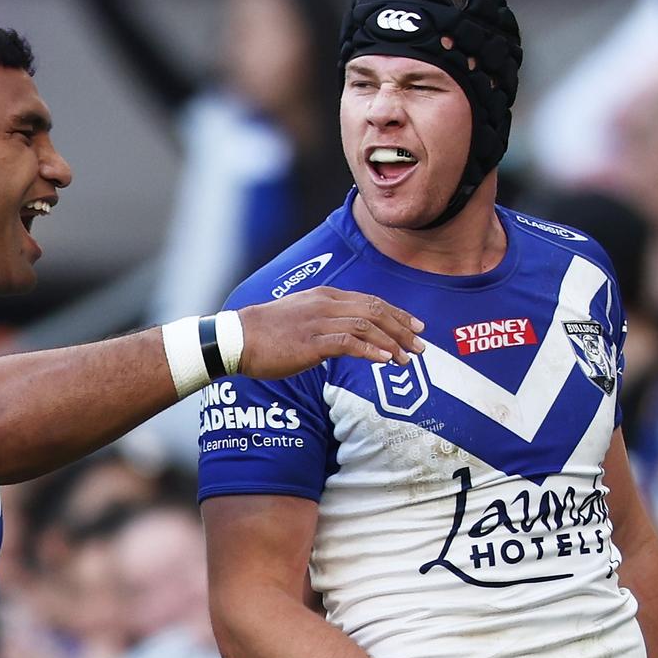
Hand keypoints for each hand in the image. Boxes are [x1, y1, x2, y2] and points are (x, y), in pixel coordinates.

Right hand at [236, 286, 425, 379]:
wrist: (237, 338)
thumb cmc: (267, 332)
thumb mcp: (301, 317)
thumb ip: (325, 320)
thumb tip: (346, 336)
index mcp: (325, 296)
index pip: (370, 301)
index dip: (397, 314)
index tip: (416, 327)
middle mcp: (326, 304)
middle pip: (375, 311)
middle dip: (402, 328)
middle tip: (420, 346)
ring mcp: (319, 321)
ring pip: (367, 326)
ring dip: (392, 343)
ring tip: (407, 358)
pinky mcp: (311, 342)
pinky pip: (349, 343)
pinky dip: (371, 351)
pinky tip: (385, 361)